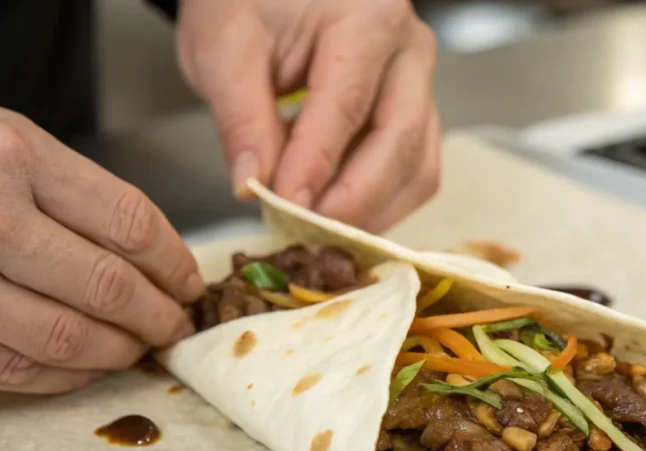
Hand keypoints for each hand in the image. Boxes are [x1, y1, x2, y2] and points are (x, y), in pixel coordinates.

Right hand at [0, 103, 202, 392]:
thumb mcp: (2, 139)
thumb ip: (72, 191)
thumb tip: (151, 254)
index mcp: (13, 157)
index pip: (130, 224)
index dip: (175, 263)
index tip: (189, 281)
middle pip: (108, 287)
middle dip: (158, 315)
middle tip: (175, 325)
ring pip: (67, 339)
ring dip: (118, 353)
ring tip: (137, 348)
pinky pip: (11, 370)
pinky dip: (63, 378)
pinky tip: (86, 369)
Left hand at [177, 0, 440, 232]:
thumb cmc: (249, 0)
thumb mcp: (224, 45)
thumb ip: (240, 116)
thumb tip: (254, 186)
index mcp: (367, 19)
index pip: (347, 107)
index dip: (315, 166)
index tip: (284, 208)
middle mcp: (410, 51)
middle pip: (400, 144)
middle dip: (353, 201)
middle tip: (305, 233)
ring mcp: (420, 85)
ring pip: (418, 168)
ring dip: (373, 211)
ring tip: (318, 229)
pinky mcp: (416, 113)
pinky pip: (414, 171)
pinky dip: (379, 202)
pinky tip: (335, 210)